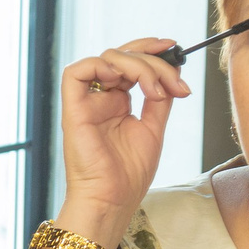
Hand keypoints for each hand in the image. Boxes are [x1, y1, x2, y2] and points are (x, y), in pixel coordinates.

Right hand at [58, 38, 190, 244]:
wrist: (112, 200)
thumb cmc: (128, 175)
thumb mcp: (153, 129)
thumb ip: (159, 100)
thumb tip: (172, 73)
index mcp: (117, 103)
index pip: (131, 63)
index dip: (151, 51)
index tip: (175, 49)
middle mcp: (101, 99)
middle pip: (122, 56)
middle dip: (152, 58)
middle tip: (174, 77)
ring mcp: (87, 102)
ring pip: (106, 58)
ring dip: (137, 65)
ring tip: (155, 89)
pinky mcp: (73, 108)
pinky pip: (76, 71)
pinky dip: (103, 65)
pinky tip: (124, 81)